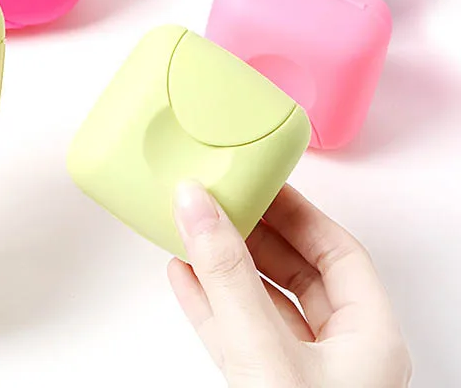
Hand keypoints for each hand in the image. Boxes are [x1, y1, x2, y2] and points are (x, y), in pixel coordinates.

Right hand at [168, 182, 411, 386]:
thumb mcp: (264, 349)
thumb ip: (229, 276)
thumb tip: (198, 206)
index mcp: (369, 339)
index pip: (338, 252)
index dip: (297, 212)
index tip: (260, 184)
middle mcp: (342, 355)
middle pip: (298, 272)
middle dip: (254, 234)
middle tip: (222, 201)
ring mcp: (302, 375)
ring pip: (263, 302)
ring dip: (225, 267)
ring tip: (195, 231)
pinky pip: (237, 333)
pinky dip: (209, 303)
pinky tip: (184, 277)